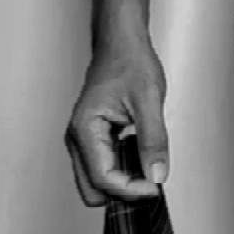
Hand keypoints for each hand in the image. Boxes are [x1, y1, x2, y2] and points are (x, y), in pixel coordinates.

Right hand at [65, 32, 169, 204]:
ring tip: (148, 167)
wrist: (121, 42)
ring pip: (98, 181)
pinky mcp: (94, 138)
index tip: (155, 188)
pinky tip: (141, 157)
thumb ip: (153, 140)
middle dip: (123, 191)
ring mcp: (83, 139)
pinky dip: (123, 169)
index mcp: (85, 129)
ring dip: (123, 181)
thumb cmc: (129, 61)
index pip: (103, 178)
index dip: (131, 189)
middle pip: (93, 189)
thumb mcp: (149, 99)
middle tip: (151, 181)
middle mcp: (77, 138)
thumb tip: (156, 175)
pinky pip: (104, 166)